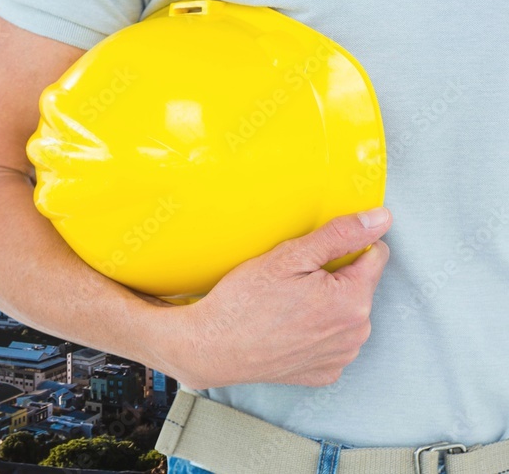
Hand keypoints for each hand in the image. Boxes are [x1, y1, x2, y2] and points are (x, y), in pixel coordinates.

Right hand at [170, 207, 391, 388]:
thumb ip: (339, 235)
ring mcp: (341, 357)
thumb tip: (380, 219)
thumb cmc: (243, 302)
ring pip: (347, 315)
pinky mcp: (324, 373)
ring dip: (326, 306)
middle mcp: (356, 333)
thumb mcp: (288, 257)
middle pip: (359, 287)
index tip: (313, 256)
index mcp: (353, 300)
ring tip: (285, 306)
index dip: (344, 248)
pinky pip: (332, 343)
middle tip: (291, 282)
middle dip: (334, 278)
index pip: (375, 255)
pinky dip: (315, 333)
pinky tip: (287, 329)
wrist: (210, 348)